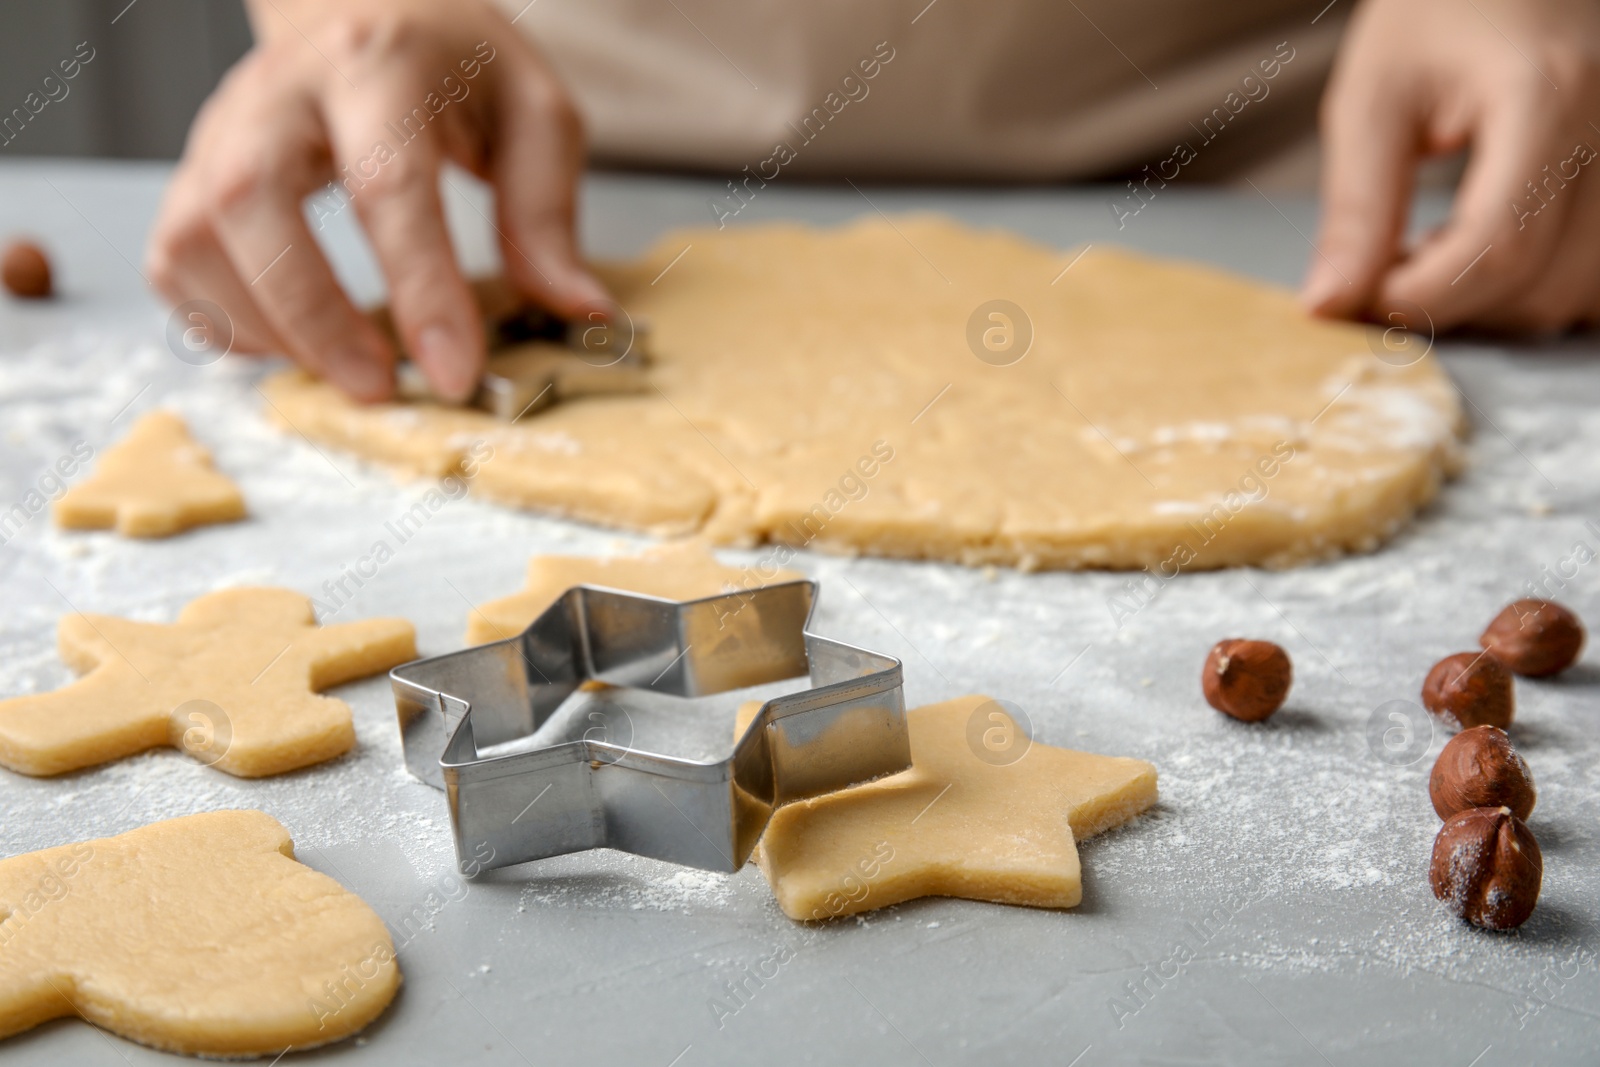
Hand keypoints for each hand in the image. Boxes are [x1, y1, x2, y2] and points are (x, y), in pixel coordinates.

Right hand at [146, 0, 609, 401]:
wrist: (364, 6)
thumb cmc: (453, 65)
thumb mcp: (533, 113)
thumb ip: (547, 212)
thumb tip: (577, 310)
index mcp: (377, 64)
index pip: (387, 182)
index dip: (420, 288)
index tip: (454, 372)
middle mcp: (280, 90)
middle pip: (255, 202)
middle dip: (314, 313)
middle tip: (380, 385)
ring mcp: (222, 129)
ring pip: (195, 235)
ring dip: (266, 326)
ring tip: (344, 369)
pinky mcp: (194, 172)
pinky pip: (174, 259)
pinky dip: (220, 319)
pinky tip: (291, 342)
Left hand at [1304, 0, 1599, 334]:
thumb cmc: (1438, 11)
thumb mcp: (1374, 97)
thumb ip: (1356, 207)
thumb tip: (1332, 303)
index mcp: (1550, 96)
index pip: (1498, 246)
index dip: (1421, 296)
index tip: (1361, 297)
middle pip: (1543, 285)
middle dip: (1452, 305)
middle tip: (1385, 272)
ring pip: (1579, 296)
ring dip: (1496, 307)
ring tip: (1434, 254)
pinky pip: (1598, 280)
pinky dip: (1538, 290)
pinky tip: (1485, 255)